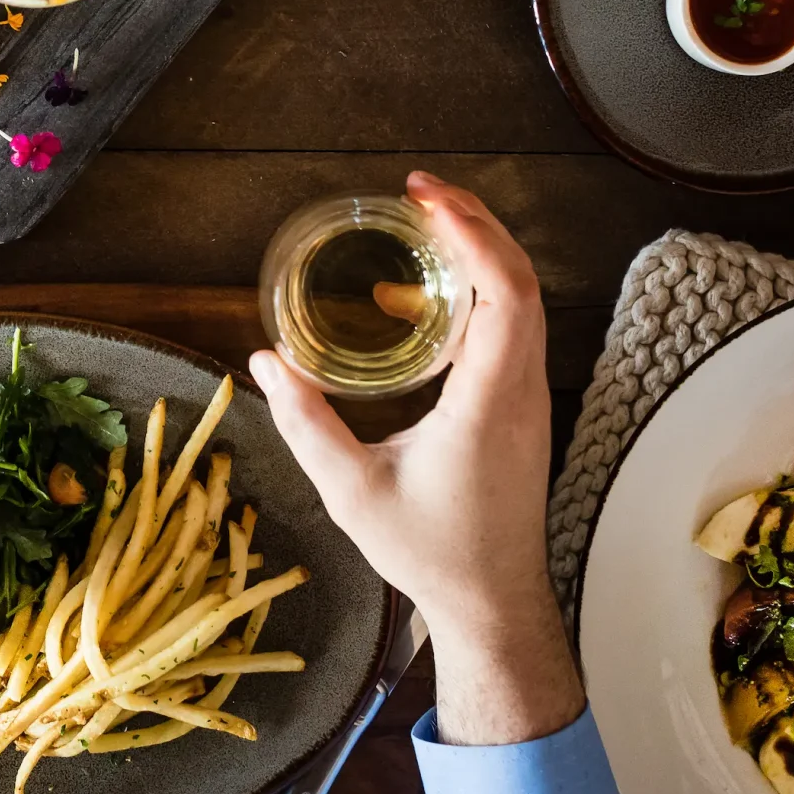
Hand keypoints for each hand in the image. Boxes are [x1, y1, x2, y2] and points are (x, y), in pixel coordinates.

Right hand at [249, 172, 583, 745]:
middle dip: (474, 222)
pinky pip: (511, 328)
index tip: (427, 199)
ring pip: (522, 301)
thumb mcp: (351, 491)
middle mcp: (522, 390)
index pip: (504, 292)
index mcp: (489, 402)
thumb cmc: (429, 552)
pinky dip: (476, 292)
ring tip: (422, 225)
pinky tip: (417, 300)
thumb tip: (264, 361)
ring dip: (479, 253)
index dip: (472, 234)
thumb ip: (305, 423)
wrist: (492, 601)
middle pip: (520, 278)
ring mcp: (530, 399)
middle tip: (419, 192)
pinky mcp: (522, 408)